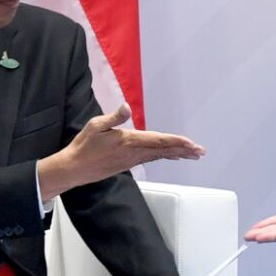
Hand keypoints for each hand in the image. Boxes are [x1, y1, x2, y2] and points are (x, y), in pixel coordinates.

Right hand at [39, 103, 204, 196]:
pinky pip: (152, 158)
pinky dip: (165, 156)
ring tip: (193, 154)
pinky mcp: (129, 163)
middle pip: (164, 150)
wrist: (74, 169)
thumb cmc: (84, 145)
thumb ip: (113, 117)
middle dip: (184, 150)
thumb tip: (126, 107)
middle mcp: (134, 152)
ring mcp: (132, 159)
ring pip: (160, 155)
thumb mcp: (95, 126)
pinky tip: (173, 157)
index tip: (191, 144)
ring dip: (178, 154)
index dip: (176, 142)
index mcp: (129, 140)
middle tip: (201, 152)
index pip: (158, 141)